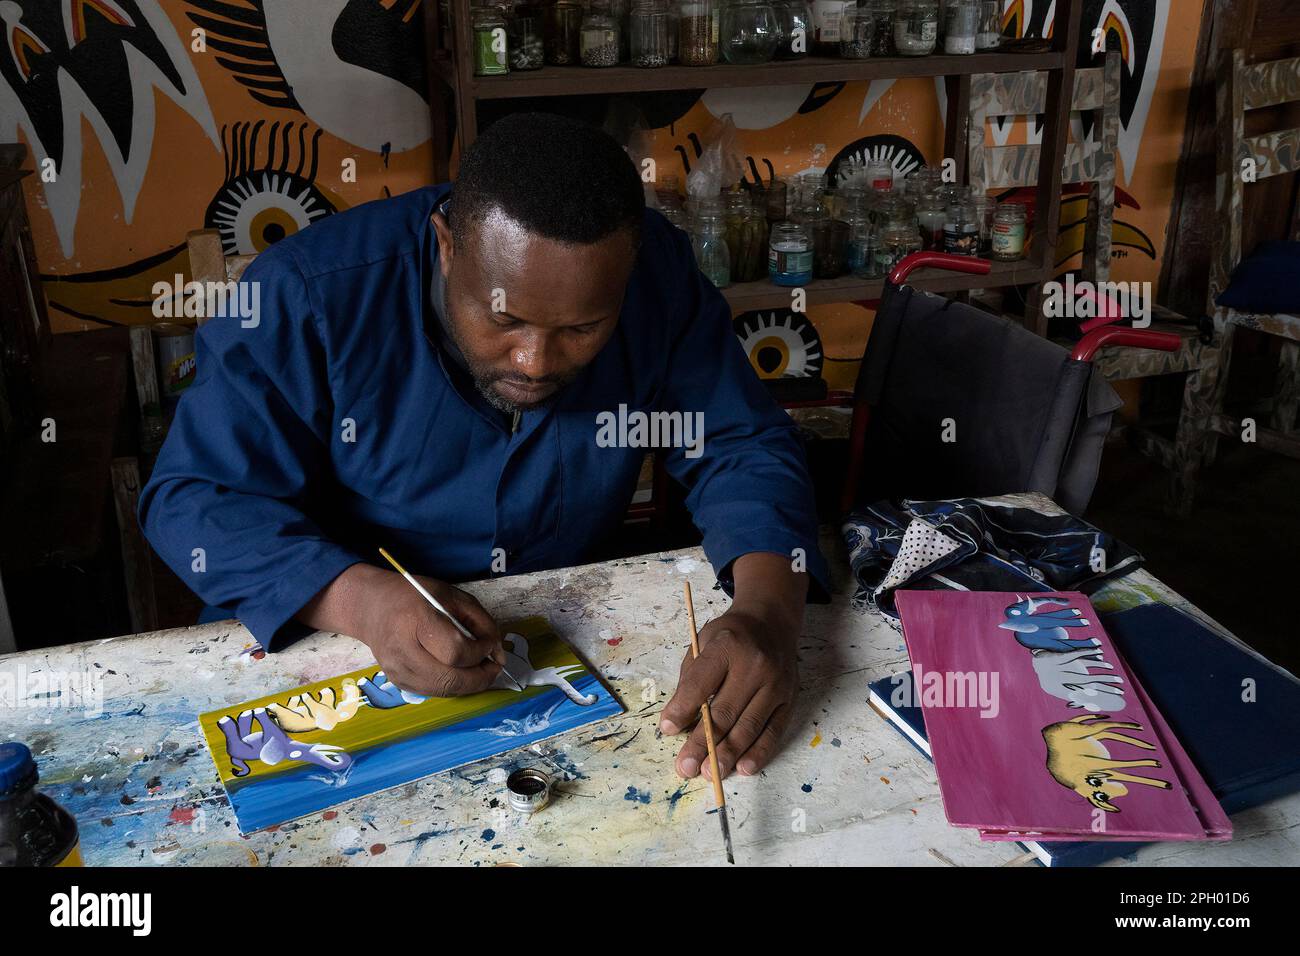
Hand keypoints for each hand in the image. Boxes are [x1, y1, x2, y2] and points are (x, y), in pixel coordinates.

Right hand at [300, 563, 504, 696]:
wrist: (370, 608)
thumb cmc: (413, 596)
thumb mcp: (451, 595)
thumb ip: (480, 621)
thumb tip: (498, 652)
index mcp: (416, 619)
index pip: (455, 650)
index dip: (480, 652)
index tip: (491, 644)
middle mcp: (402, 649)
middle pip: (449, 678)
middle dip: (480, 677)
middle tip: (494, 667)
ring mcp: (396, 669)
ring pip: (442, 690)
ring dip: (469, 685)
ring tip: (482, 671)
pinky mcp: (396, 681)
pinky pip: (433, 692)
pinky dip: (453, 686)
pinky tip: (461, 673)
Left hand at [659, 605, 800, 780]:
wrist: (770, 624)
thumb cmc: (730, 637)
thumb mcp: (702, 643)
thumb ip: (690, 678)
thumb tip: (676, 721)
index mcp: (727, 646)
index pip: (701, 682)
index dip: (683, 708)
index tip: (667, 729)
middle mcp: (755, 665)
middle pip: (725, 712)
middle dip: (702, 743)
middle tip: (686, 767)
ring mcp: (776, 684)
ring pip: (749, 727)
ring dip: (727, 755)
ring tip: (709, 774)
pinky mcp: (789, 699)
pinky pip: (773, 731)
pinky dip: (758, 753)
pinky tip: (742, 768)